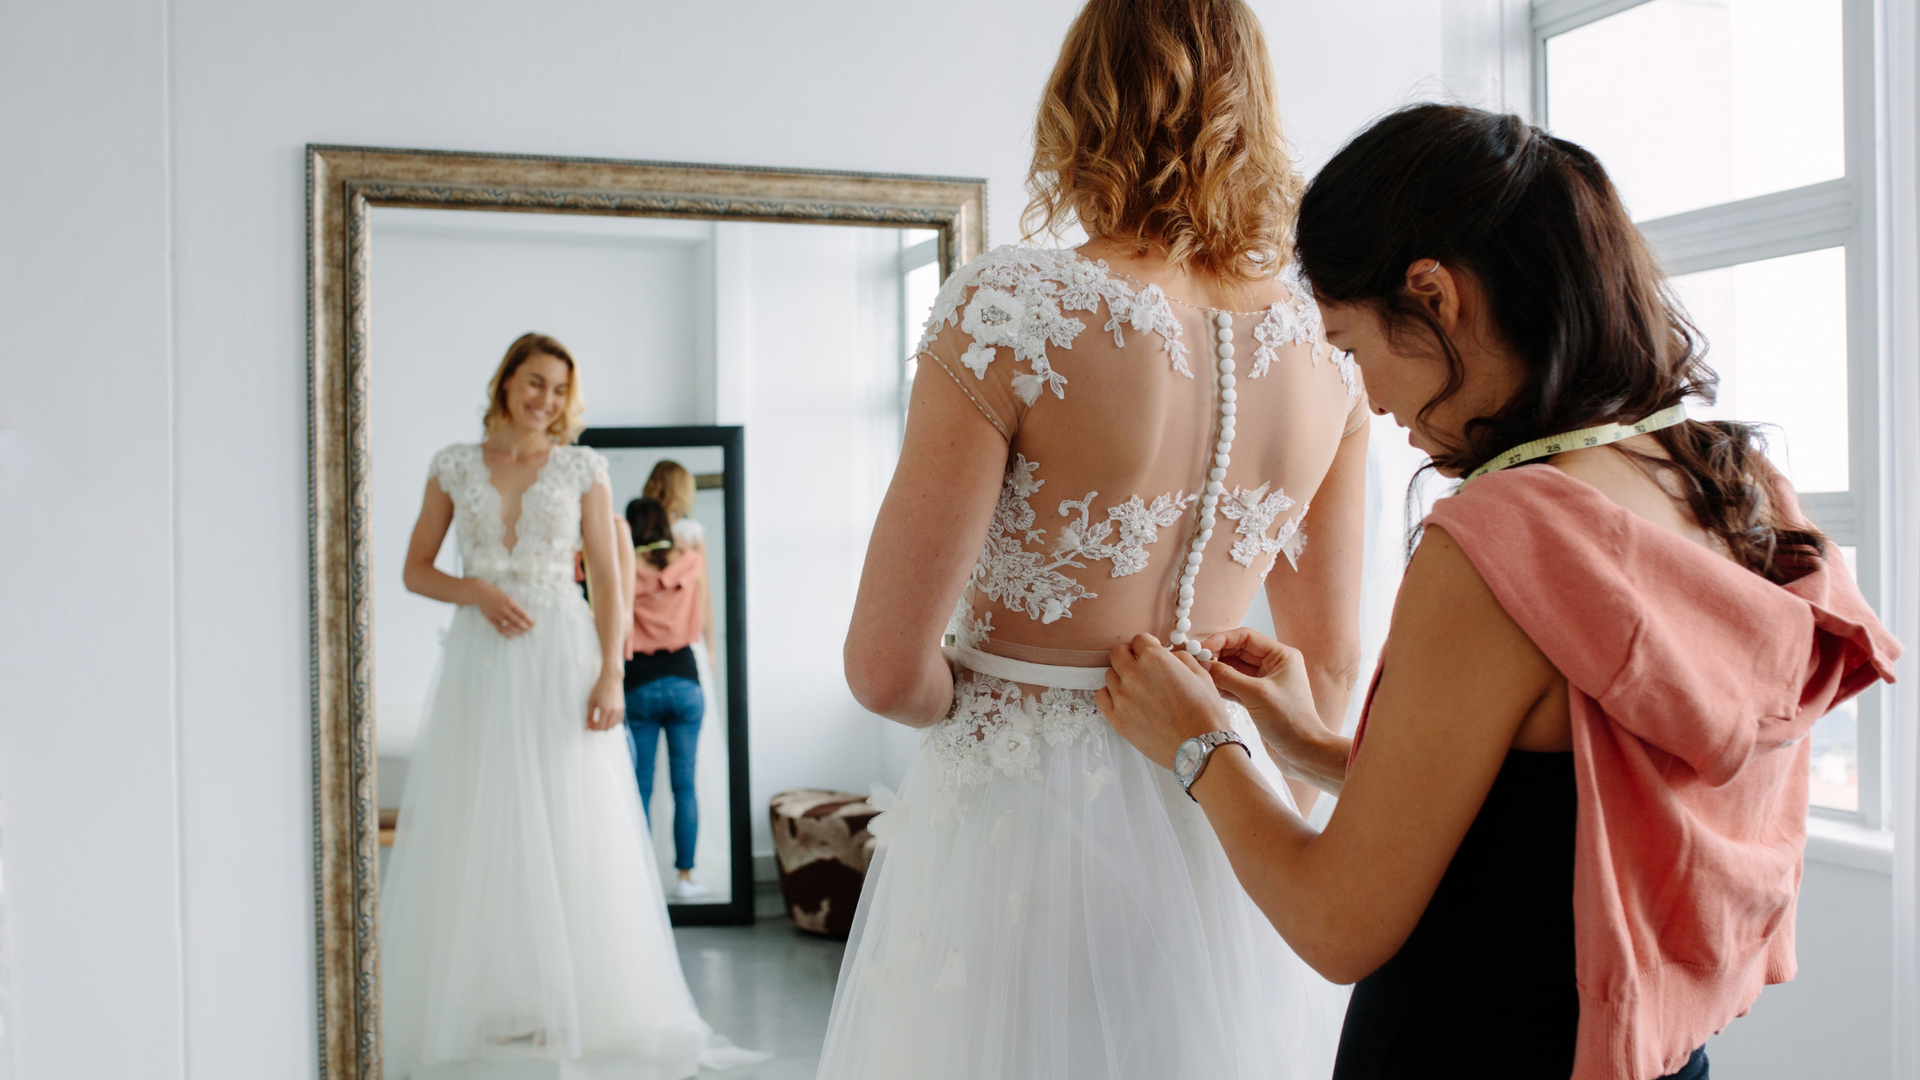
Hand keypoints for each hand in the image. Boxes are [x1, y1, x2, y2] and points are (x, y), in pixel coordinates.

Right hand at [474, 581, 534, 637]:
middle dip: (526, 626)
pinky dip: (507, 634)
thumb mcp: (506, 595)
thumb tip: (524, 615)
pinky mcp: (491, 619)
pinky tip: (513, 637)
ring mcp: (497, 615)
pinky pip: (500, 629)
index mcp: (510, 601)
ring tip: (524, 633)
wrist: (480, 593)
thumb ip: (514, 605)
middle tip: (531, 629)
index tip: (534, 623)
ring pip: (510, 626)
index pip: (522, 613)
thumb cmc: (495, 593)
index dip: (529, 620)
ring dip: (518, 631)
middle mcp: (504, 609)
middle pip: (518, 621)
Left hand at [586, 671, 624, 730]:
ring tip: (600, 721)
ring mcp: (619, 710)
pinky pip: (619, 721)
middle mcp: (614, 711)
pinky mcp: (622, 708)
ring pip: (613, 725)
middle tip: (593, 724)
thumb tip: (588, 725)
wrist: (611, 679)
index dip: (593, 728)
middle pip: (607, 728)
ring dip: (606, 726)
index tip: (589, 726)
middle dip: (599, 728)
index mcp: (605, 710)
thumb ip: (589, 715)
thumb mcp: (591, 701)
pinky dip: (613, 722)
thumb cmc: (600, 688)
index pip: (600, 727)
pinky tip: (607, 718)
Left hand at [1095, 633, 1233, 768]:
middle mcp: (1134, 674)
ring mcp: (1121, 697)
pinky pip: (1101, 696)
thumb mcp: (1201, 675)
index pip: (1139, 640)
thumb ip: (1180, 658)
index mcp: (1155, 659)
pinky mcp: (1116, 718)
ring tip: (1136, 689)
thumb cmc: (1204, 713)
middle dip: (1130, 656)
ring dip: (1121, 677)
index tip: (1151, 653)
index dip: (1147, 646)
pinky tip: (1123, 700)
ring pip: (1109, 674)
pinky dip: (1110, 695)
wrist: (1199, 747)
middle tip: (1140, 667)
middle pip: (1118, 653)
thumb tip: (1168, 656)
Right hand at [1198, 628, 1329, 765]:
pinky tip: (1206, 685)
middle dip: (1216, 654)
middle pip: (1238, 651)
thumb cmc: (1290, 721)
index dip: (1221, 640)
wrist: (1303, 753)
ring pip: (1235, 669)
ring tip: (1196, 671)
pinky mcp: (1258, 699)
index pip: (1246, 637)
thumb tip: (1203, 664)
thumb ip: (1227, 676)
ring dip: (1217, 670)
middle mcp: (1274, 665)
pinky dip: (1221, 685)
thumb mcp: (1256, 694)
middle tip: (1194, 659)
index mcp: (1281, 656)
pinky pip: (1235, 685)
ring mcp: (1265, 682)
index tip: (1200, 648)